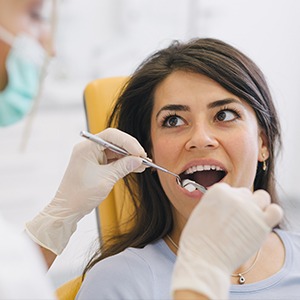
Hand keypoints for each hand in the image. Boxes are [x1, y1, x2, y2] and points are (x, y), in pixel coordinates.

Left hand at [25, 128, 146, 254]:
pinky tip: (135, 167)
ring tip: (143, 164)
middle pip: (115, 141)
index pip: (111, 136)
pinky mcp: (95, 164)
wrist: (68, 209)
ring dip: (129, 157)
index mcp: (87, 148)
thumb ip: (123, 167)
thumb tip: (139, 160)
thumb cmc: (80, 195)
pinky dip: (124, 163)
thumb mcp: (106, 180)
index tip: (140, 153)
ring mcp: (92, 156)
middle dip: (131, 149)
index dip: (128, 142)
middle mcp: (89, 148)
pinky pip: (113, 159)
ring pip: (116, 150)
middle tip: (144, 158)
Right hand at [171, 183, 282, 299]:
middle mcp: (235, 196)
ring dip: (258, 206)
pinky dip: (271, 214)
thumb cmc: (198, 240)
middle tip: (236, 222)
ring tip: (250, 221)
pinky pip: (275, 211)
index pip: (231, 190)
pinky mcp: (262, 224)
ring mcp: (250, 209)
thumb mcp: (200, 212)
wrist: (203, 259)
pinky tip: (261, 224)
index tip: (226, 215)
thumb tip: (228, 204)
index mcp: (218, 190)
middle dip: (242, 205)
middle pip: (245, 194)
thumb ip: (216, 203)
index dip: (229, 203)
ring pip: (262, 197)